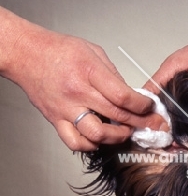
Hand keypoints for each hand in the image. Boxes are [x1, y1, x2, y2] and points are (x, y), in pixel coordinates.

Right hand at [0, 8, 165, 150]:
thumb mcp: (93, 52)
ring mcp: (66, 109)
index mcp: (89, 72)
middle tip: (153, 125)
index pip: (123, 96)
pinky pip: (75, 142)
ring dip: (118, 136)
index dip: (142, 105)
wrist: (26, 54)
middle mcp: (77, 93)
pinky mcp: (56, 120)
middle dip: (141, 123)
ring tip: (127, 132)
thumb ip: (113, 74)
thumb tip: (132, 94)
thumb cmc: (57, 50)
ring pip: (98, 134)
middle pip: (117, 116)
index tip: (150, 107)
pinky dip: (91, 145)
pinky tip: (100, 140)